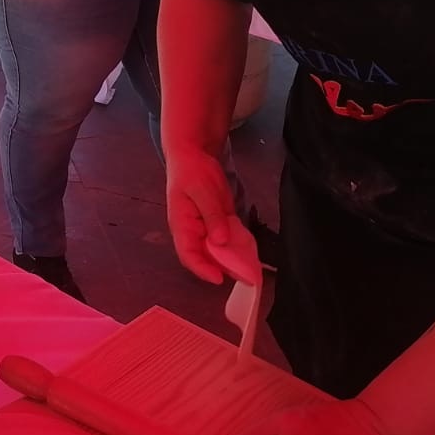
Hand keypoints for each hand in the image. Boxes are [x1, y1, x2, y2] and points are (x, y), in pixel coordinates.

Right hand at [165, 146, 255, 284]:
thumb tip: (220, 241)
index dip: (202, 269)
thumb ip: (212, 216)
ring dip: (233, 261)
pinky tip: (252, 253)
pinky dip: (238, 248)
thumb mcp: (203, 191)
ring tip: (251, 270)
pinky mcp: (218, 223)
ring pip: (218, 251)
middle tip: (245, 277)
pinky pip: (228, 240)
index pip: (188, 254)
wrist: (194, 155)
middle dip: (223, 269)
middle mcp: (193, 232)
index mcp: (182, 225)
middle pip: (205, 257)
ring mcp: (206, 228)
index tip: (219, 279)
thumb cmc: (192, 171)